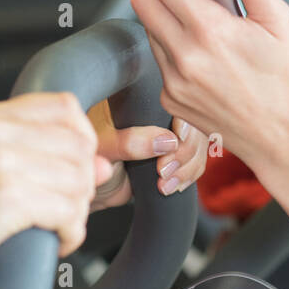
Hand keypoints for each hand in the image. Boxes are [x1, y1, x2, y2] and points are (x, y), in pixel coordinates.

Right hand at [0, 94, 112, 288]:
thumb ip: (45, 157)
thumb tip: (105, 163)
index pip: (65, 106)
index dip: (84, 138)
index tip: (78, 168)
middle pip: (79, 145)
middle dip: (82, 185)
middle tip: (62, 210)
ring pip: (80, 181)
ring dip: (77, 214)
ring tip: (54, 228)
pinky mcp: (6, 197)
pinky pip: (69, 211)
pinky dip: (71, 234)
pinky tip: (54, 242)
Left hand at [90, 112, 209, 210]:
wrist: (94, 188)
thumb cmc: (90, 162)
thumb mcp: (105, 149)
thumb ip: (130, 143)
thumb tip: (168, 140)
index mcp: (140, 101)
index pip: (174, 102)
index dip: (183, 122)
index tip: (178, 140)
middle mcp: (159, 114)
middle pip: (192, 124)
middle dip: (184, 151)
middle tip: (164, 171)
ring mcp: (169, 135)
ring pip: (198, 144)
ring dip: (188, 167)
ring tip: (165, 183)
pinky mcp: (174, 156)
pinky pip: (195, 161)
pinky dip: (189, 175)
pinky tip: (173, 186)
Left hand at [129, 0, 288, 172]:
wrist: (283, 135)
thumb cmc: (286, 79)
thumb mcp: (279, 20)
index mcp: (211, 31)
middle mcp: (186, 56)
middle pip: (142, 1)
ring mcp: (174, 81)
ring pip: (148, 30)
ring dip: (163, 15)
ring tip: (197, 19)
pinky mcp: (171, 98)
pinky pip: (158, 59)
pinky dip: (171, 45)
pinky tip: (200, 51)